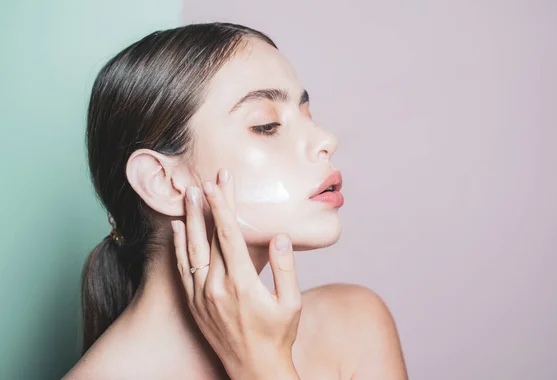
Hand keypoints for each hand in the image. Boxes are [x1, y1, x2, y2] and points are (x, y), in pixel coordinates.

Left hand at [171, 169, 301, 379]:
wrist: (253, 370)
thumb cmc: (277, 336)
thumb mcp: (291, 303)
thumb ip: (284, 268)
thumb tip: (279, 236)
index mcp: (242, 283)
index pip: (229, 234)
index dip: (223, 206)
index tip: (219, 183)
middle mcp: (217, 286)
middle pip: (210, 235)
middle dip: (209, 203)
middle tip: (206, 178)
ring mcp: (202, 295)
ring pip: (192, 249)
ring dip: (190, 219)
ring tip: (187, 194)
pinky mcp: (194, 303)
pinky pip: (182, 269)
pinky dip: (178, 247)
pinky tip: (177, 229)